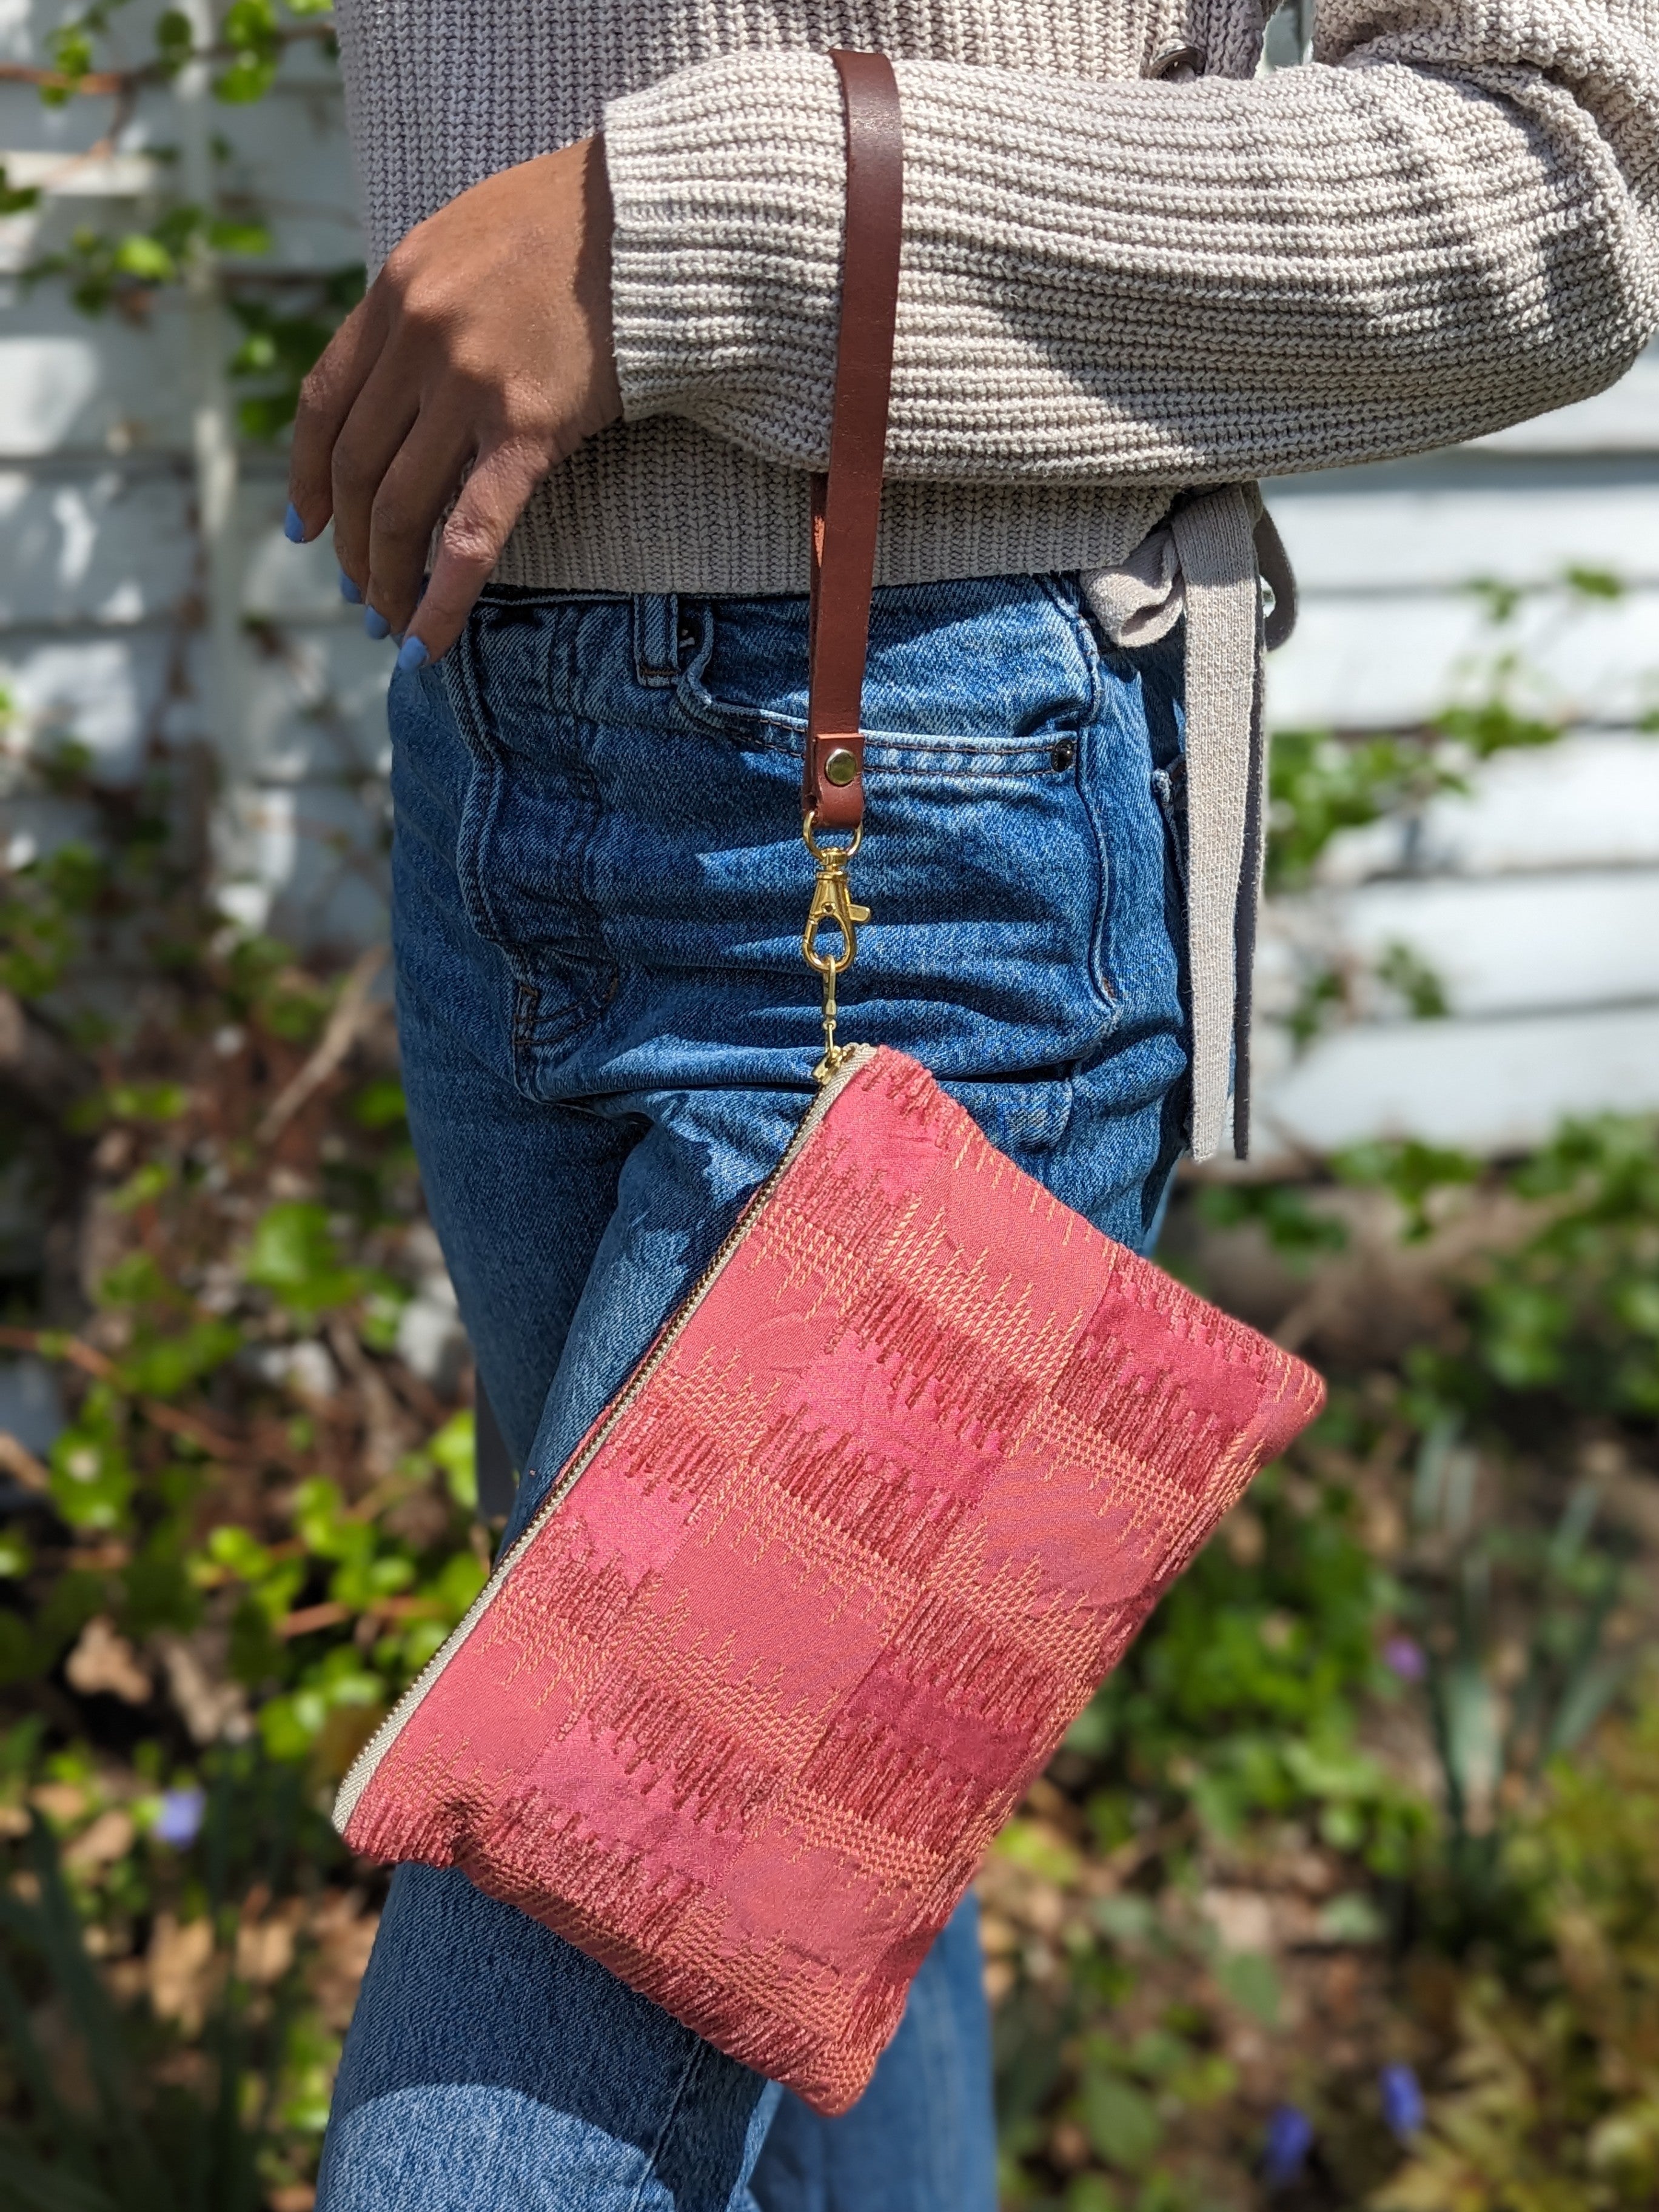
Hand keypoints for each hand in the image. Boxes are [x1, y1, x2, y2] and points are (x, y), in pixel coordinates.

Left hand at [285, 135, 620, 665]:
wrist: (658, 216)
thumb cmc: (579, 224)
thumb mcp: (472, 237)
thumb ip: (429, 301)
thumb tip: (410, 375)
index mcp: (396, 290)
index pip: (323, 401)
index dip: (305, 474)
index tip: (306, 525)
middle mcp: (419, 339)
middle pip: (357, 466)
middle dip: (351, 544)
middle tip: (359, 593)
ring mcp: (470, 386)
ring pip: (400, 507)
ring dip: (387, 579)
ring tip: (390, 626)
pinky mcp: (531, 428)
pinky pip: (472, 532)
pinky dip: (442, 598)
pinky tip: (428, 643)